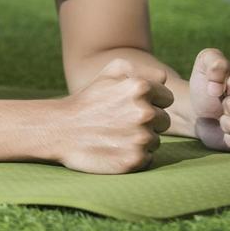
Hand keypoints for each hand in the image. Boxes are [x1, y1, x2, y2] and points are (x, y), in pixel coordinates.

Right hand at [56, 58, 174, 173]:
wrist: (61, 130)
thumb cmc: (88, 100)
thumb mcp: (109, 72)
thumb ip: (141, 70)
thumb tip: (164, 79)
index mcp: (141, 88)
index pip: (168, 98)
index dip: (152, 101)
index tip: (131, 106)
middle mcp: (145, 113)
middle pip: (165, 121)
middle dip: (149, 122)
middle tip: (123, 122)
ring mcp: (141, 138)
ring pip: (156, 140)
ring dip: (141, 139)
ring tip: (117, 135)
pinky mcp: (135, 160)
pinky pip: (148, 158)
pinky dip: (135, 155)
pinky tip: (116, 149)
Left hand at [188, 49, 229, 152]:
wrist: (206, 110)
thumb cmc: (209, 83)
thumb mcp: (206, 61)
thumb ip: (212, 61)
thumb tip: (216, 85)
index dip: (221, 87)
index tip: (225, 86)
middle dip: (223, 106)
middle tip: (228, 103)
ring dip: (225, 123)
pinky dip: (229, 138)